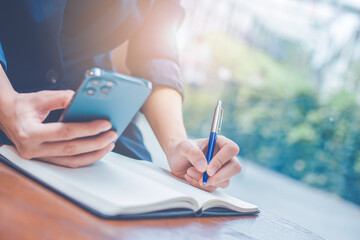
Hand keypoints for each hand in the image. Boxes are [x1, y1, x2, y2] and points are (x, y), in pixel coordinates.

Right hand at [0, 90, 116, 167]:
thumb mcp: (41, 97)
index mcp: (30, 132)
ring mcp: (37, 158)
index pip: (65, 132)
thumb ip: (63, 98)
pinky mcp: (43, 161)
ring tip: (109, 144)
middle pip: (71, 149)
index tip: (105, 124)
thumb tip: (85, 101)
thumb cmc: (24, 105)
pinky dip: (85, 158)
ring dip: (94, 153)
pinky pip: (67, 163)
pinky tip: (97, 150)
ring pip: (71, 161)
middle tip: (112, 135)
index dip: (87, 129)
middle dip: (96, 143)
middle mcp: (31, 149)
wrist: (6, 115)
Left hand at [167, 136, 240, 191]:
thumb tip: (204, 167)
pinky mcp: (215, 181)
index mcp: (220, 143)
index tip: (208, 169)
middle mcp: (223, 157)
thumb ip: (193, 153)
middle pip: (235, 168)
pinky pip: (213, 188)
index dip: (222, 160)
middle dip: (220, 176)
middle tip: (204, 179)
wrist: (176, 159)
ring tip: (190, 172)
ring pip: (225, 181)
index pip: (231, 149)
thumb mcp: (183, 147)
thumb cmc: (181, 149)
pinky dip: (201, 186)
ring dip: (206, 181)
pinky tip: (190, 178)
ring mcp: (220, 170)